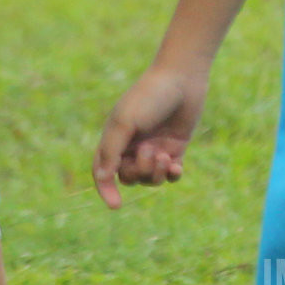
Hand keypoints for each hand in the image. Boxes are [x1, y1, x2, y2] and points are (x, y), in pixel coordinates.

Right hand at [93, 65, 206, 206]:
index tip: (116, 206)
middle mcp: (133, 146)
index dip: (106, 190)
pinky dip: (172, 175)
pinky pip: (171, 174)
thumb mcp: (125, 123)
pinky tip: (176, 167)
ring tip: (165, 156)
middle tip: (149, 152)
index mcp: (115, 138)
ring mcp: (155, 148)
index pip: (104, 172)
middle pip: (129, 177)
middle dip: (139, 172)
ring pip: (151, 179)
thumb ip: (112, 152)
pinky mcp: (175, 148)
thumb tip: (103, 179)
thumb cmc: (149, 97)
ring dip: (157, 173)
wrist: (182, 79)